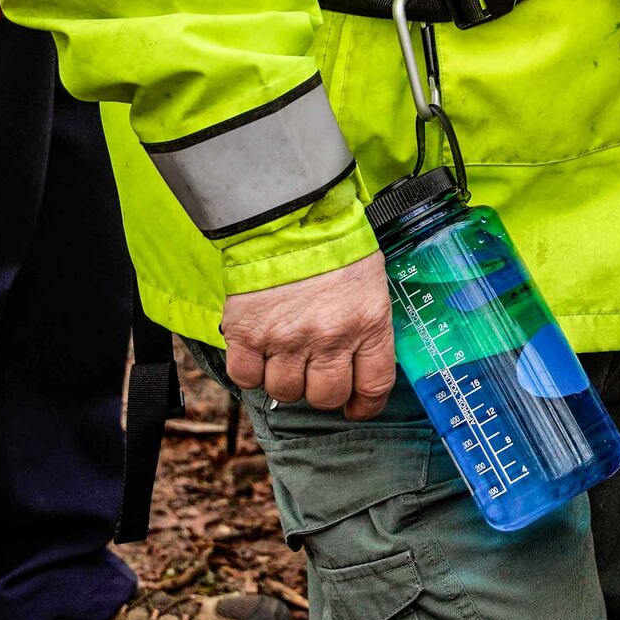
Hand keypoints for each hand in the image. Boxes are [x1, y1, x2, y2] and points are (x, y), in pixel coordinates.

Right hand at [220, 251, 401, 418]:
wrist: (287, 213)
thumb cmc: (332, 243)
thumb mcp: (369, 282)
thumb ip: (367, 325)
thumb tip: (363, 363)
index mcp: (368, 323)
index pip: (374, 386)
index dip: (365, 404)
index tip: (357, 406)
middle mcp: (330, 337)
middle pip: (326, 396)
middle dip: (321, 389)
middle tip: (315, 369)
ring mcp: (286, 339)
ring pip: (285, 391)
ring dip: (285, 378)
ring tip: (285, 352)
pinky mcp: (248, 334)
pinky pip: (246, 378)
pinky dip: (250, 371)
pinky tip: (258, 350)